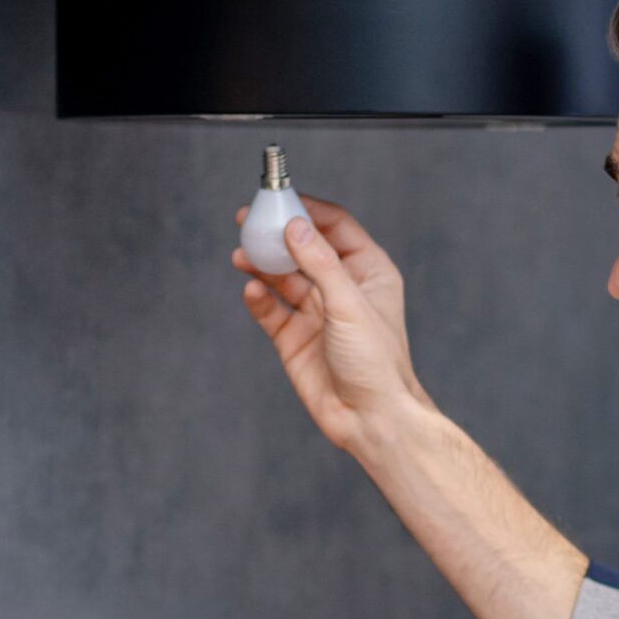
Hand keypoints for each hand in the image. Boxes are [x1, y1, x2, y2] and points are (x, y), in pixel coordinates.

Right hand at [233, 199, 432, 455]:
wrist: (370, 420)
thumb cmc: (377, 364)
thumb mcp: (350, 304)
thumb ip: (319, 263)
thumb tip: (294, 227)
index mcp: (368, 272)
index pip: (335, 227)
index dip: (308, 210)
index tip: (280, 198)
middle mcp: (340, 289)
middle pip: (302, 248)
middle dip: (276, 234)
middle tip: (247, 219)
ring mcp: (316, 314)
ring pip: (282, 278)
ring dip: (261, 264)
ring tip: (241, 255)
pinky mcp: (294, 339)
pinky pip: (271, 310)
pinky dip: (258, 298)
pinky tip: (251, 291)